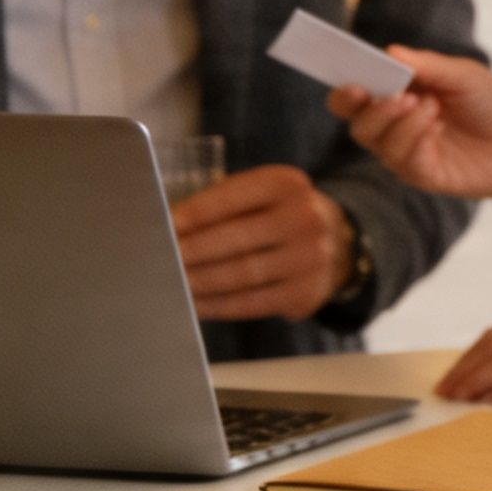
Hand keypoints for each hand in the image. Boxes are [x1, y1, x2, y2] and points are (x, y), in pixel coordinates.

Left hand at [172, 167, 356, 319]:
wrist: (334, 245)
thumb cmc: (275, 216)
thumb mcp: (258, 196)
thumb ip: (219, 205)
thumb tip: (165, 227)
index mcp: (287, 184)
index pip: (233, 197)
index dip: (195, 213)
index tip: (164, 226)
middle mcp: (306, 218)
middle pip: (235, 239)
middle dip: (190, 252)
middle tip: (157, 260)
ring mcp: (311, 258)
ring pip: (240, 274)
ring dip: (197, 282)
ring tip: (167, 283)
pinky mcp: (306, 293)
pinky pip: (251, 303)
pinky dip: (216, 306)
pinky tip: (192, 304)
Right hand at [330, 49, 491, 244]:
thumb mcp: (465, 76)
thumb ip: (428, 66)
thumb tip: (390, 52)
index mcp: (398, 95)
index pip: (356, 94)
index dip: (346, 87)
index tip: (352, 80)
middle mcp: (394, 126)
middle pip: (356, 121)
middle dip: (367, 107)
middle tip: (395, 95)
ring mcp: (406, 152)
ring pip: (376, 141)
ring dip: (399, 121)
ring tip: (430, 105)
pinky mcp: (423, 175)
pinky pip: (403, 161)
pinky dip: (416, 140)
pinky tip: (437, 127)